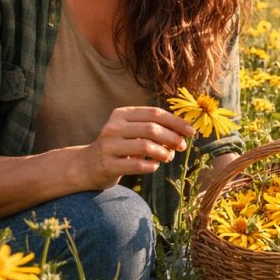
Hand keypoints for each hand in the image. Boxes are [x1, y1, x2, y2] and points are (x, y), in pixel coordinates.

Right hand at [74, 106, 194, 190]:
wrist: (88, 165)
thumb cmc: (119, 146)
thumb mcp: (131, 130)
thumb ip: (153, 127)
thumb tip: (184, 131)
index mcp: (122, 114)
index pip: (154, 113)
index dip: (176, 122)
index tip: (191, 131)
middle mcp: (113, 127)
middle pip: (152, 129)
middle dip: (172, 138)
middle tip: (182, 146)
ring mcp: (109, 146)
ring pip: (145, 146)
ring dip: (163, 153)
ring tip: (168, 157)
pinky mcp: (108, 164)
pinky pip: (137, 165)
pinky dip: (151, 165)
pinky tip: (154, 165)